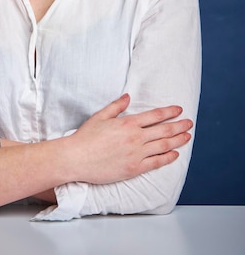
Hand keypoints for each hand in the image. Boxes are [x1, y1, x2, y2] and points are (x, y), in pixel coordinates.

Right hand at [67, 94, 192, 184]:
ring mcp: (136, 154)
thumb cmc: (86, 137)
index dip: (169, 112)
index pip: (155, 116)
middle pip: (164, 130)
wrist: (76, 158)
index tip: (179, 109)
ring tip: (188, 136)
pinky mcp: (134, 168)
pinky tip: (175, 154)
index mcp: (128, 123)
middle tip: (190, 123)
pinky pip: (156, 163)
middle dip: (179, 125)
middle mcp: (135, 138)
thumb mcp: (100, 116)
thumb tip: (128, 97)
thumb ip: (117, 106)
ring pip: (163, 146)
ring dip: (178, 140)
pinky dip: (167, 158)